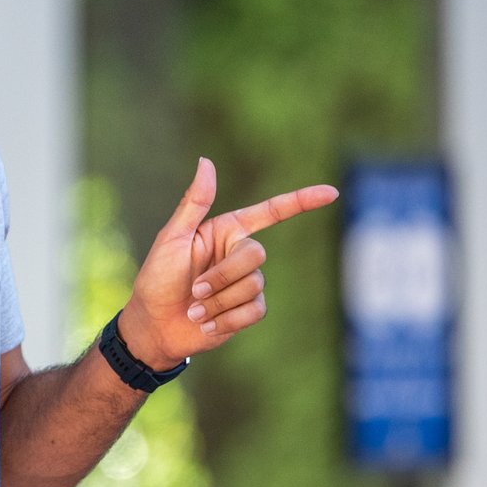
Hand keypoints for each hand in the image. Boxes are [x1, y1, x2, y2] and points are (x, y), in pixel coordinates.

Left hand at [117, 157, 337, 369]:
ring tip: (194, 310)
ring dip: (219, 301)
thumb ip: (194, 203)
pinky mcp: (248, 310)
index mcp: (225, 231)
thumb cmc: (156, 278)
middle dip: (222, 276)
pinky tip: (206, 324)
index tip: (331, 192)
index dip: (301, 201)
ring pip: (255, 286)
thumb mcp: (172, 239)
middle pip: (255, 256)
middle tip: (194, 290)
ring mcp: (246, 282)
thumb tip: (206, 161)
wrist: (155, 325)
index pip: (269, 212)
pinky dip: (227, 320)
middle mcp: (238, 254)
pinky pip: (255, 311)